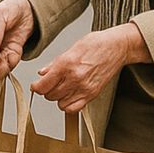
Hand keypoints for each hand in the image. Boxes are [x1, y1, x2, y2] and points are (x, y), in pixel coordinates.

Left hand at [31, 22, 149, 111]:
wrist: (117, 47)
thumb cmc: (96, 44)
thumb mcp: (70, 48)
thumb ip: (54, 64)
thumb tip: (42, 73)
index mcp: (66, 64)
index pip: (42, 85)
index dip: (36, 87)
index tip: (36, 85)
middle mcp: (74, 78)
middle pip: (50, 95)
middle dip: (47, 91)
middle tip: (50, 84)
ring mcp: (84, 88)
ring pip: (60, 103)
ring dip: (58, 98)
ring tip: (61, 88)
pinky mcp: (92, 94)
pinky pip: (73, 109)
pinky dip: (68, 105)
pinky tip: (70, 96)